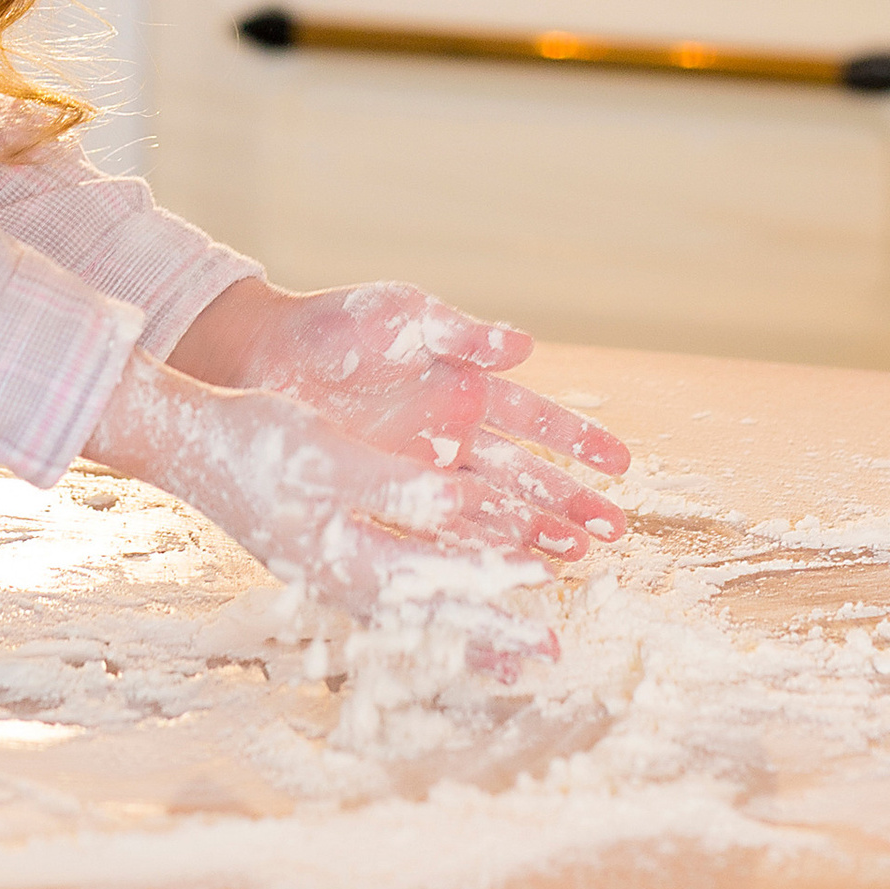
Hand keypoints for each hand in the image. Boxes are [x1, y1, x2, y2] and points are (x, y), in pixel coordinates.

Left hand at [169, 276, 629, 547]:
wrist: (267, 354)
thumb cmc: (340, 324)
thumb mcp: (404, 316)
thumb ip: (463, 332)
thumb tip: (526, 346)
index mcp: (466, 386)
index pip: (537, 419)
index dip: (579, 440)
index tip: (622, 464)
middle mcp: (454, 431)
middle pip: (524, 474)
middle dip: (569, 501)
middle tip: (611, 534)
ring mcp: (422, 466)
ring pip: (490, 506)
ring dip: (532, 532)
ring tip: (575, 560)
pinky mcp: (388, 491)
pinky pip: (438, 526)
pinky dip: (470, 548)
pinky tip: (500, 572)